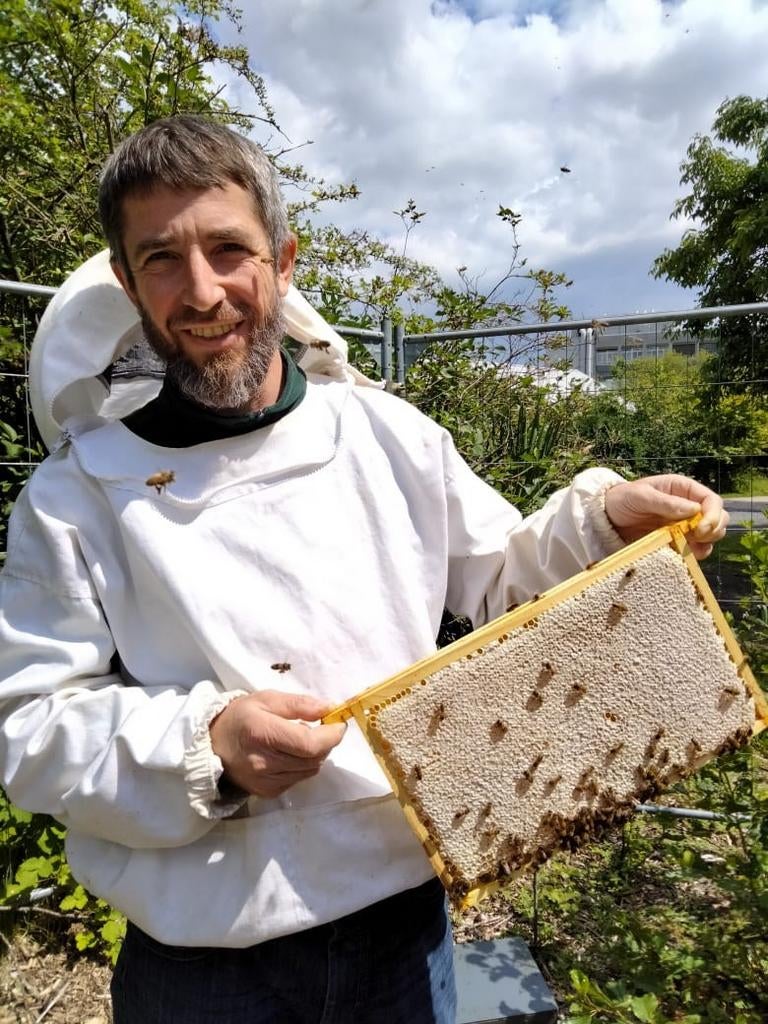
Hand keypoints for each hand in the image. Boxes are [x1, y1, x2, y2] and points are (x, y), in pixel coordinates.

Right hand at [210, 690, 345, 797]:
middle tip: (321, 728)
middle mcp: (263, 762)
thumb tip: (328, 709)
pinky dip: (302, 766)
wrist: (212, 745)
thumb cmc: (241, 717)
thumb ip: (299, 704)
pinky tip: (289, 754)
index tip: (338, 724)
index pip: (308, 743)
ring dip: (314, 755)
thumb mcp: (267, 699)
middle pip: (313, 758)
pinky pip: (298, 779)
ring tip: (300, 740)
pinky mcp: (267, 792)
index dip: (331, 735)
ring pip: (309, 770)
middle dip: (325, 743)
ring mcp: (265, 781)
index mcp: (262, 733)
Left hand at [604, 474, 727, 559]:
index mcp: (683, 490)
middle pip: (719, 519)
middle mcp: (688, 507)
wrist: (606, 517)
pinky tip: (682, 555)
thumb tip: (693, 510)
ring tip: (687, 547)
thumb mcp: (640, 496)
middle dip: (714, 530)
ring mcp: (684, 526)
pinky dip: (694, 555)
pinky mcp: (676, 542)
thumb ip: (665, 502)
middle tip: (696, 538)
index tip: (701, 529)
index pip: (712, 500)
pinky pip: (695, 550)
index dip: (713, 515)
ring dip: (706, 544)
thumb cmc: (622, 499)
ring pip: (711, 536)